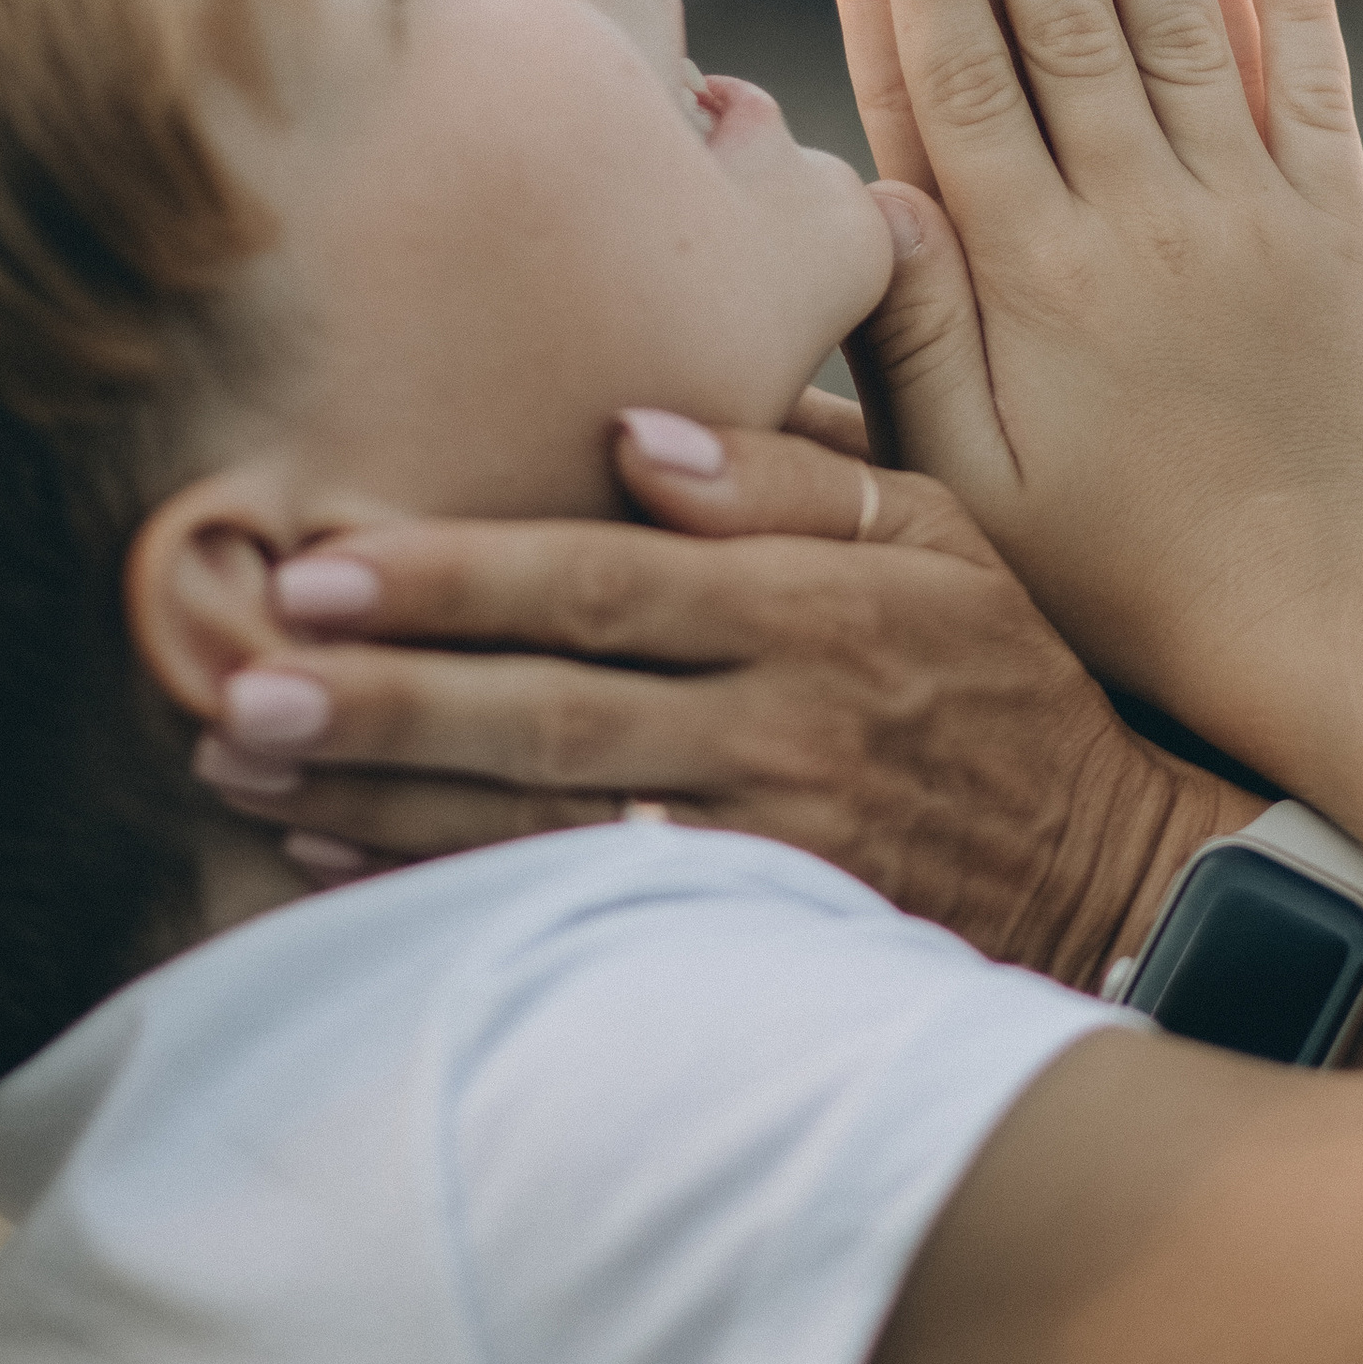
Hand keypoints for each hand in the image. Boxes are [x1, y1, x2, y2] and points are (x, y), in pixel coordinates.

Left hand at [192, 406, 1246, 985]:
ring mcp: (773, 845)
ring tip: (252, 780)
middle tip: (240, 686)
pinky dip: (471, 902)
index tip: (321, 565)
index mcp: (814, 603)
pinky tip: (356, 881)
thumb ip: (795, 472)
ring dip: (391, 807)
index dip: (460, 573)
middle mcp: (783, 723)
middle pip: (552, 705)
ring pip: (552, 824)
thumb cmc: (1003, 674)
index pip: (607, 579)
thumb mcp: (940, 533)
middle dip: (386, 698)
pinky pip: (599, 918)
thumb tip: (637, 426)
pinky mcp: (768, 937)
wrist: (1122, 869)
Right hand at [830, 0, 1362, 751]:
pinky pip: (1312, 86)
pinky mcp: (1335, 229)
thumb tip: (866, 188)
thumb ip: (912, 333)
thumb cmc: (1103, 567)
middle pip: (1061, 21)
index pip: (956, 80)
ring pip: (1180, 26)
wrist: (1304, 620)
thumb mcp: (965, 484)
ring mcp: (1247, 212)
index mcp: (1034, 275)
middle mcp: (1140, 218)